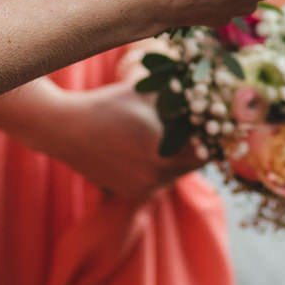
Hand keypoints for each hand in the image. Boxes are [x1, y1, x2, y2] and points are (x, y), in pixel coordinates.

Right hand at [29, 80, 206, 202]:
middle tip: (203, 128)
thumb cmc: (108, 104)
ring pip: (177, 174)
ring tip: (178, 136)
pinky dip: (163, 167)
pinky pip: (159, 181)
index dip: (215, 136)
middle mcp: (156, 175)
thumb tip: (208, 90)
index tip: (218, 124)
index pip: (207, 150)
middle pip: (195, 164)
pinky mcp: (132, 193)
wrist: (67, 130)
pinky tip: (154, 148)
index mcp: (163, 149)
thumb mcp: (147, 92)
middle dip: (201, 146)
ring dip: (182, 158)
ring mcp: (143, 188)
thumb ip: (179, 94)